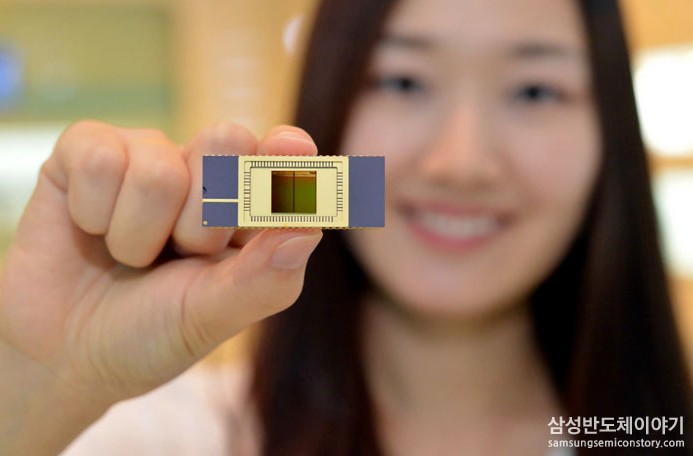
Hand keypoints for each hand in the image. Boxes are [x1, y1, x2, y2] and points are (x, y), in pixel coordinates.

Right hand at [0, 120, 320, 402]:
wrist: (65, 352)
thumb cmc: (151, 332)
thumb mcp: (212, 317)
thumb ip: (265, 278)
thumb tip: (308, 228)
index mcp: (247, 208)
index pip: (280, 161)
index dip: (286, 154)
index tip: (292, 148)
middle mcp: (204, 172)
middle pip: (227, 142)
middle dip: (203, 218)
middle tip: (182, 254)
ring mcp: (147, 156)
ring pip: (159, 169)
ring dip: (138, 236)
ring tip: (129, 257)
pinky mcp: (89, 151)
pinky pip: (100, 158)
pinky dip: (94, 214)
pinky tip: (92, 231)